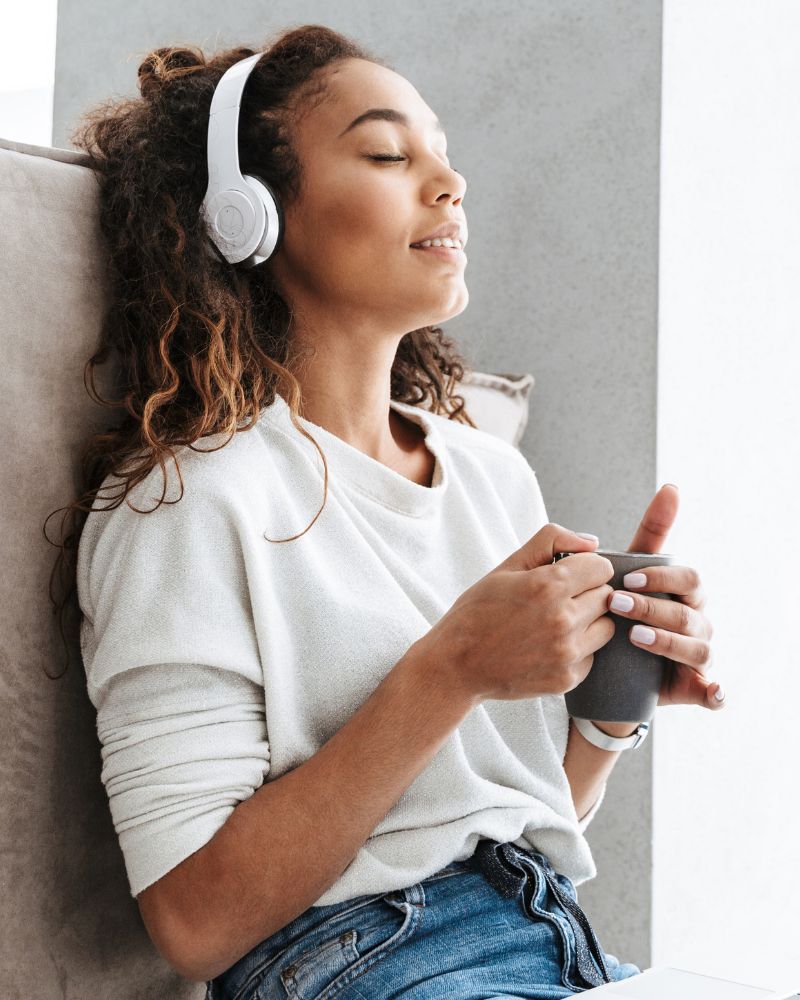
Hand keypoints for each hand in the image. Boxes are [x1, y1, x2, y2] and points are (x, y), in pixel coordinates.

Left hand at [599, 483, 722, 715]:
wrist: (609, 666)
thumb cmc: (624, 608)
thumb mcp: (630, 571)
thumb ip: (650, 532)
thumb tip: (672, 488)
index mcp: (685, 593)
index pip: (687, 578)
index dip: (661, 577)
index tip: (627, 578)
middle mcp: (698, 621)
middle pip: (690, 611)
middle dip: (654, 607)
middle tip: (616, 604)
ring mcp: (698, 655)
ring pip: (698, 649)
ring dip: (669, 643)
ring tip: (635, 638)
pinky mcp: (694, 687)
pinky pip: (713, 692)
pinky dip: (715, 693)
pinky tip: (708, 691)